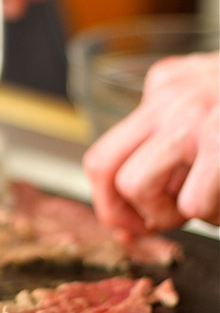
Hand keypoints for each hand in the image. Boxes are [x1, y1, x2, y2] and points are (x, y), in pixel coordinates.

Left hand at [83, 51, 219, 233]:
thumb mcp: (213, 102)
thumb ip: (172, 143)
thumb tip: (131, 222)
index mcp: (165, 87)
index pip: (108, 152)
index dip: (109, 201)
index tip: (129, 224)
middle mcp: (171, 97)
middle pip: (104, 168)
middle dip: (122, 212)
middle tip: (157, 224)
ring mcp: (193, 116)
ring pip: (136, 185)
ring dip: (169, 214)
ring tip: (208, 209)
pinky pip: (193, 203)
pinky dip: (212, 217)